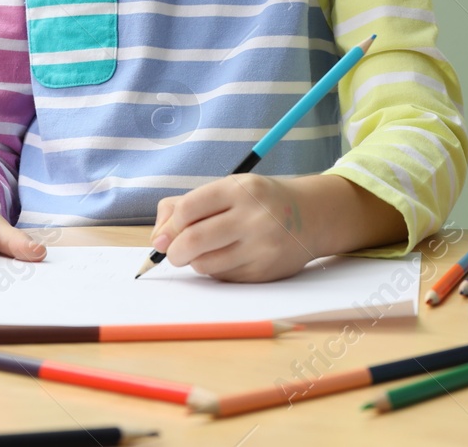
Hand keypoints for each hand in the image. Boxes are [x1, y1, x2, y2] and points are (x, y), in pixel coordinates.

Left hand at [151, 174, 321, 282]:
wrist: (310, 215)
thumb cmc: (258, 201)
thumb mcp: (228, 189)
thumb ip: (186, 205)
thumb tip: (157, 239)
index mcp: (240, 188)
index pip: (188, 210)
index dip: (170, 227)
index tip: (166, 235)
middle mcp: (253, 216)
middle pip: (193, 241)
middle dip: (175, 252)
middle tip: (175, 253)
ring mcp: (262, 245)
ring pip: (205, 264)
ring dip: (196, 262)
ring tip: (207, 251)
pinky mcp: (265, 271)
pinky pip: (224, 277)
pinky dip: (217, 271)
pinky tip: (230, 257)